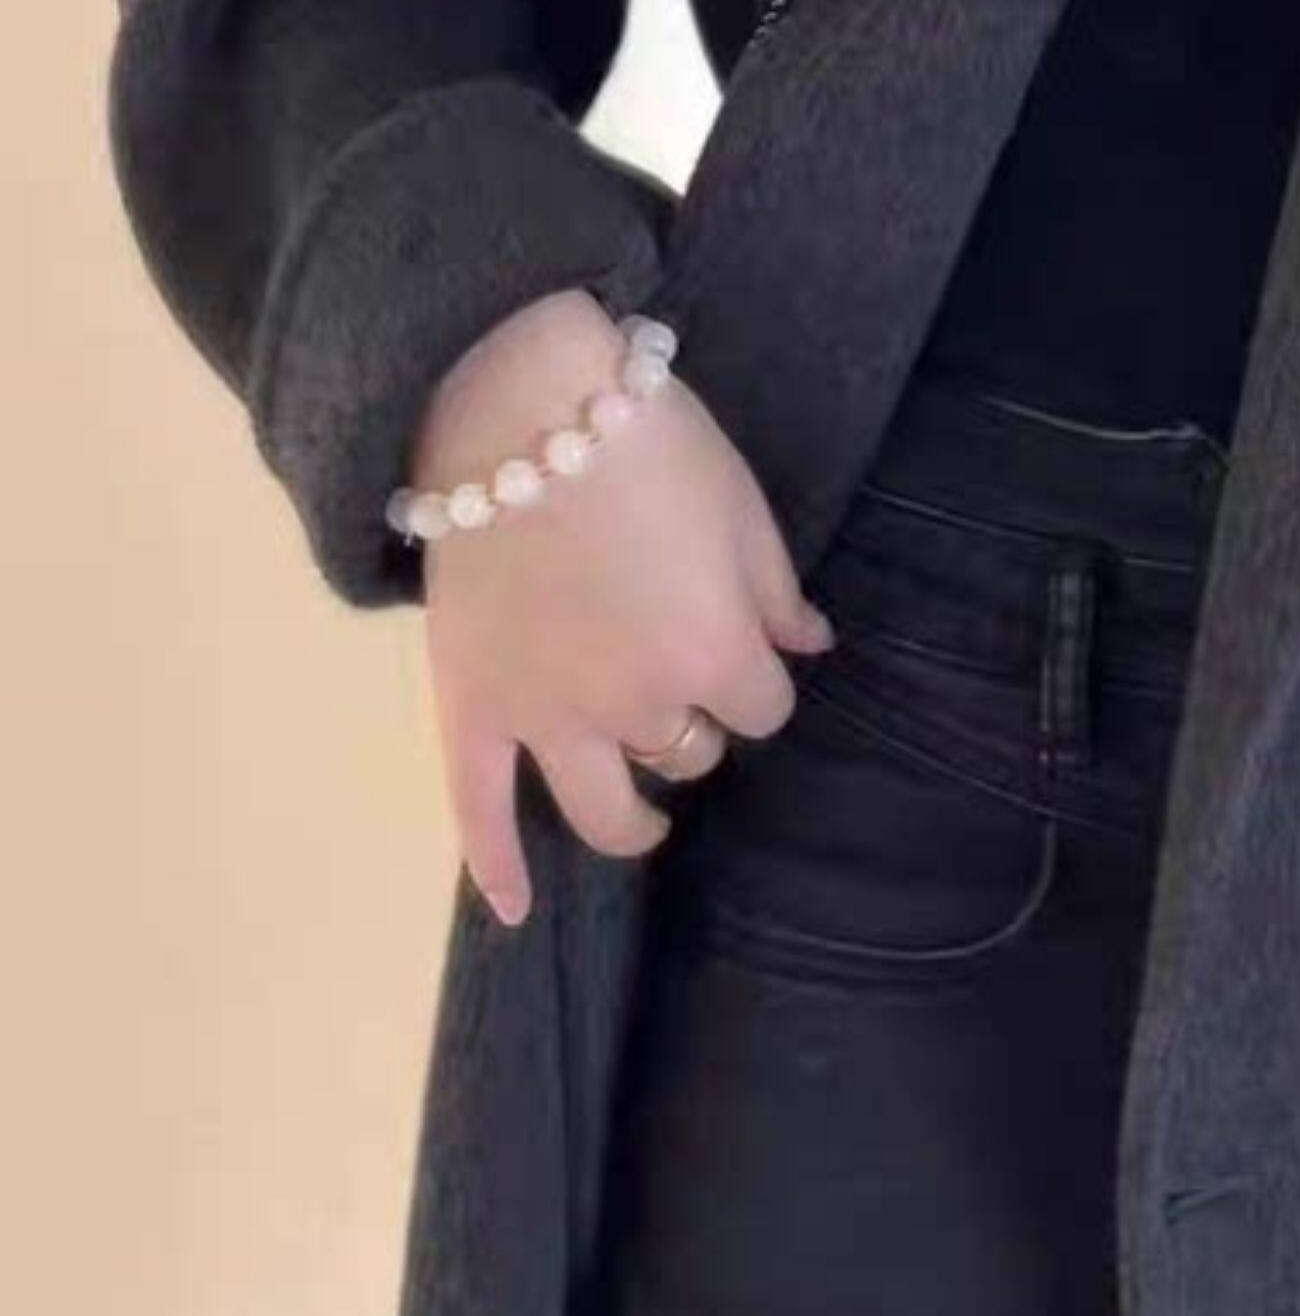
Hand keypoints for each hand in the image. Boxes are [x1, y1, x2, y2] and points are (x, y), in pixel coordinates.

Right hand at [412, 288, 831, 928]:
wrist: (518, 406)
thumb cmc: (650, 446)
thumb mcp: (743, 508)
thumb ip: (778, 593)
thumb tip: (811, 647)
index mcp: (714, 659)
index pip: (764, 710)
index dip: (757, 680)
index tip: (745, 646)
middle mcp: (636, 709)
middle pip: (689, 754)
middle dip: (696, 724)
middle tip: (682, 684)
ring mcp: (547, 718)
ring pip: (604, 810)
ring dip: (633, 819)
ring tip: (644, 815)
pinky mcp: (473, 709)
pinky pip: (479, 811)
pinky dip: (496, 867)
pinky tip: (515, 909)